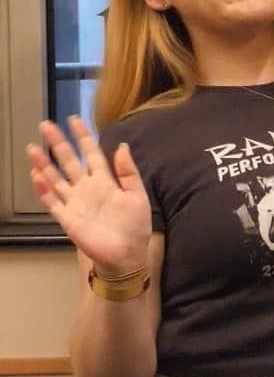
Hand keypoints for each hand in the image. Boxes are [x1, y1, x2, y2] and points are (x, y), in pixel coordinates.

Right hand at [26, 118, 151, 272]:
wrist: (127, 255)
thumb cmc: (135, 226)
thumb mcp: (137, 196)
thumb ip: (128, 172)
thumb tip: (122, 145)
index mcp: (105, 181)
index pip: (91, 154)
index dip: (83, 137)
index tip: (74, 120)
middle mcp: (87, 188)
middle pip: (69, 162)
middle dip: (58, 144)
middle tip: (46, 125)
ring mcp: (75, 203)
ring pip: (56, 179)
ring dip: (44, 164)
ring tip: (33, 148)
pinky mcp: (67, 218)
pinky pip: (52, 202)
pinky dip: (43, 190)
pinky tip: (36, 176)